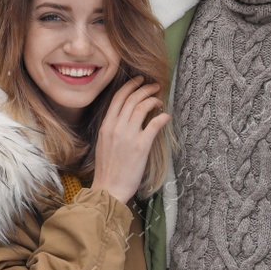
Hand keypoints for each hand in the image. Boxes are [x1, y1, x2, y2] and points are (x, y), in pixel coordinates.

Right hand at [91, 76, 169, 204]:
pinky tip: (166, 117)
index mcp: (106, 126)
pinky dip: (162, 118)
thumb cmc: (107, 169)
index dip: (130, 86)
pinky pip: (154, 124)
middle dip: (145, 89)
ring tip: (160, 100)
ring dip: (154, 100)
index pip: (118, 98)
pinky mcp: (141, 146)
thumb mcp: (104, 143)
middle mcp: (116, 127)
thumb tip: (126, 117)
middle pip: (132, 99)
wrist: (108, 188)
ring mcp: (128, 135)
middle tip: (154, 86)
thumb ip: (113, 128)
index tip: (139, 81)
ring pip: (142, 107)